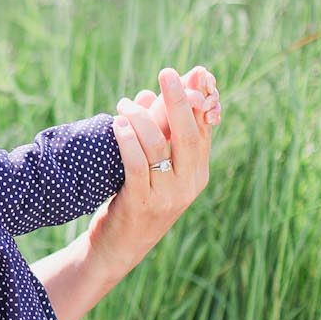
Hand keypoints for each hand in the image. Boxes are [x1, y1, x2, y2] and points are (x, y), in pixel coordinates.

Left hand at [97, 65, 216, 263]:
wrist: (118, 248)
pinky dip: (127, 141)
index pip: (203, 128)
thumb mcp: (154, 168)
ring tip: (123, 104)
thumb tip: (146, 94)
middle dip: (179, 100)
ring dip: (140, 118)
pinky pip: (137, 166)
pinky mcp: (142, 204)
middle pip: (187, 134)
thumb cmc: (135, 200)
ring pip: (159, 146)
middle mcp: (189, 184)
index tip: (192, 72)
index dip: (198, 98)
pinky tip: (117, 125)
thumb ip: (156, 134)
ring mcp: (168, 196)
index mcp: (198, 172)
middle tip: (167, 72)